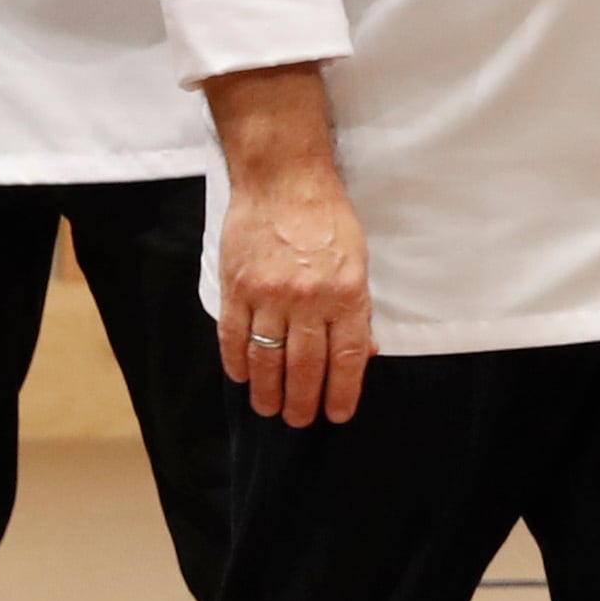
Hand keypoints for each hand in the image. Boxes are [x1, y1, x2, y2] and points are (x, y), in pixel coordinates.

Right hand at [205, 64, 372, 427]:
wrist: (283, 180)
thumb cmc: (327, 218)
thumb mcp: (360, 260)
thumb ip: (358, 308)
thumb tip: (365, 352)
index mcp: (346, 294)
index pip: (346, 358)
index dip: (342, 392)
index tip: (337, 414)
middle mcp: (308, 300)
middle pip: (306, 366)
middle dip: (303, 400)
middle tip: (299, 420)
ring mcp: (269, 295)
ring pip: (267, 358)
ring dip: (268, 390)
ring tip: (269, 409)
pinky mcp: (237, 287)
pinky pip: (234, 336)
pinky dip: (237, 361)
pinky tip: (241, 377)